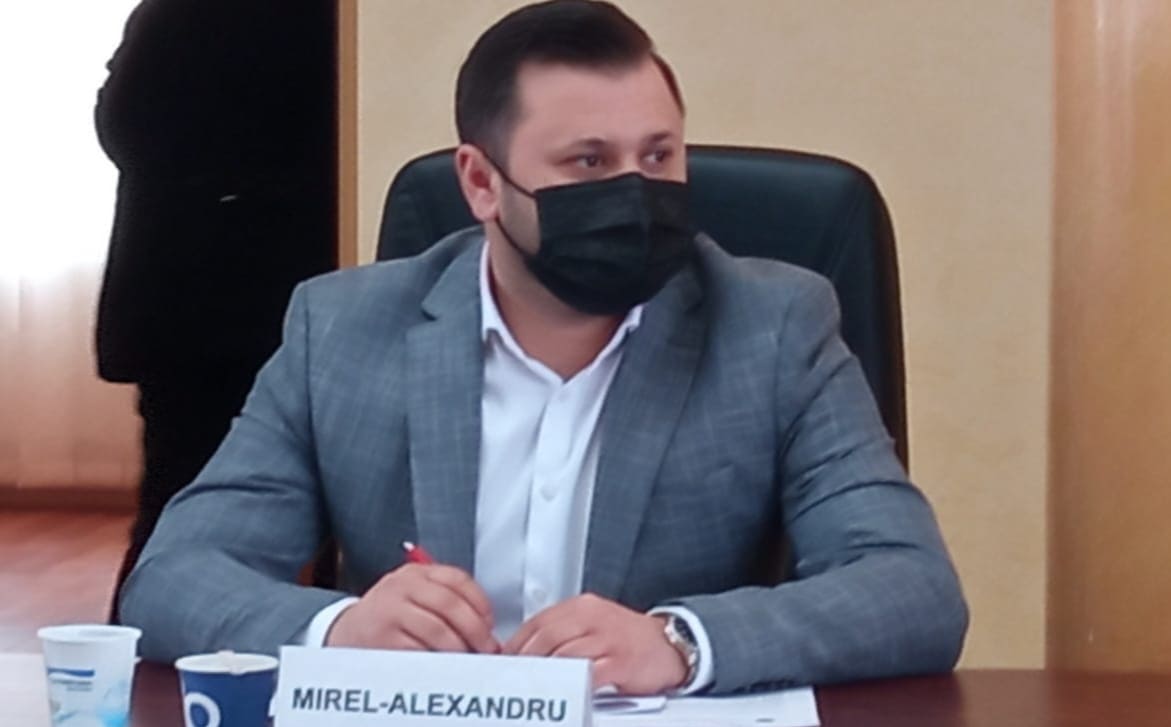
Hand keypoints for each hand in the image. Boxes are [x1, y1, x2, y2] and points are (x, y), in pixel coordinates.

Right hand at [325, 563, 499, 653]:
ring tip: (467, 657)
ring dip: (459, 647)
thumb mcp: (414, 594)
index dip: (480, 601)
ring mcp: (390, 610)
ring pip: (436, 629)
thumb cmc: (390, 614)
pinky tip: (444, 663)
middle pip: (450, 603)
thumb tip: (485, 623)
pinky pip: (418, 650)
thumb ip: (445, 597)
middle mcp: (402, 586)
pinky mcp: (382, 637)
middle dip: (475, 628)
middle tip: (487, 646)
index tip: (490, 621)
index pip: (457, 579)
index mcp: (416, 573)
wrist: (347, 630)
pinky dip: (437, 659)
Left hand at [503, 593, 686, 694]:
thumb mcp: (594, 624)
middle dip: (526, 660)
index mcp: (582, 607)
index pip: (539, 621)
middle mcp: (593, 617)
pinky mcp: (622, 660)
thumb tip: (529, 651)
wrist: (670, 644)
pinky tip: (564, 691)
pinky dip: (573, 683)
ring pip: (564, 654)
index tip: (505, 660)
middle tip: (514, 677)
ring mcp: (608, 638)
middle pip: (547, 636)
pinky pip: (590, 672)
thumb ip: (564, 633)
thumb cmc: (627, 638)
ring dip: (544, 673)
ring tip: (533, 686)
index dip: (517, 643)